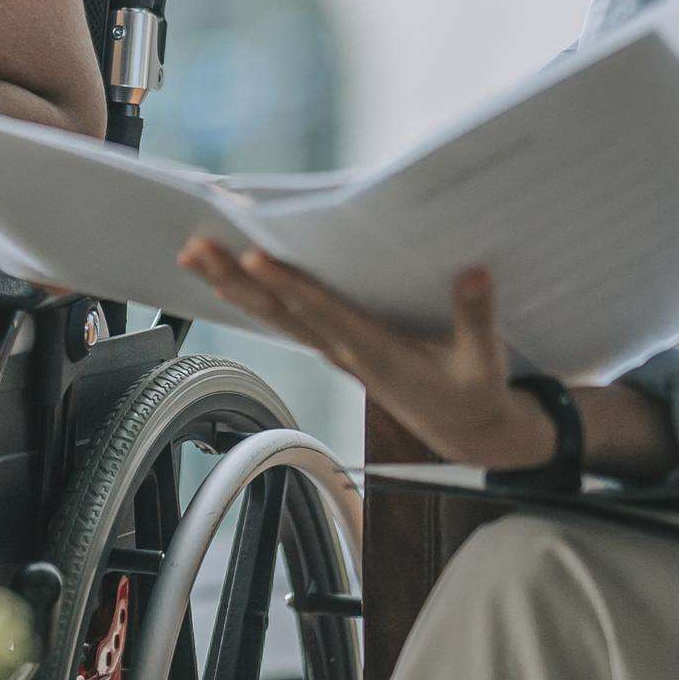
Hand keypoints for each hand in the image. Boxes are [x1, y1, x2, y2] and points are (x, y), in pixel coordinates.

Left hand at [176, 240, 559, 472]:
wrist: (464, 431)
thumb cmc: (473, 392)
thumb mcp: (486, 362)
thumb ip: (478, 318)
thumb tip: (475, 273)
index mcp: (379, 354)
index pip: (324, 313)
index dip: (290, 286)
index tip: (254, 259)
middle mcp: (345, 350)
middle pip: (281, 311)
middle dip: (236, 278)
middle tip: (196, 248)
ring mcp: (335, 349)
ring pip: (273, 314)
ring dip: (231, 284)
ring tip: (193, 255)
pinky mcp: (334, 345)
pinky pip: (284, 318)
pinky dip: (252, 296)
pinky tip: (225, 276)